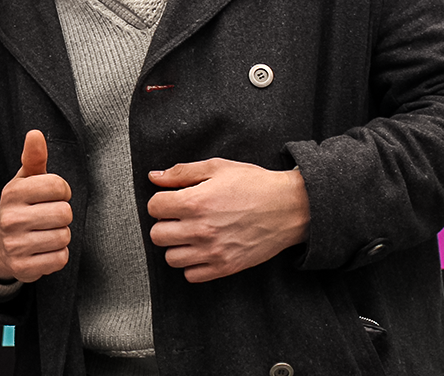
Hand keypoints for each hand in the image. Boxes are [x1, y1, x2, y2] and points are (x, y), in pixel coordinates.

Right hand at [0, 130, 72, 282]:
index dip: (62, 190)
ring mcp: (15, 245)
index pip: (58, 186)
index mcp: (13, 192)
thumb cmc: (19, 207)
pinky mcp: (23, 268)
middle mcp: (11, 218)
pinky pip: (59, 259)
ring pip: (64, 237)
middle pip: (64, 213)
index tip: (53, 195)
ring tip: (46, 233)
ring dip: (60, 236)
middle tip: (49, 217)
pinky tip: (44, 250)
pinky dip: (57, 255)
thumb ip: (33, 157)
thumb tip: (35, 134)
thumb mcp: (24, 181)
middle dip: (62, 215)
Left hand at [146, 159, 309, 282]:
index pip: (154, 207)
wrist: (290, 207)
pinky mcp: (225, 267)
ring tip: (191, 235)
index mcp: (195, 202)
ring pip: (171, 258)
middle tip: (180, 218)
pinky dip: (193, 265)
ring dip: (177, 246)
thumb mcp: (217, 168)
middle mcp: (200, 229)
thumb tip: (154, 177)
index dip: (161, 201)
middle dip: (165, 223)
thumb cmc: (255, 185)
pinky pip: (191, 275)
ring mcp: (213, 251)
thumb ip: (182, 173)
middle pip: (157, 235)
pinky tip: (202, 250)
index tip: (172, 201)